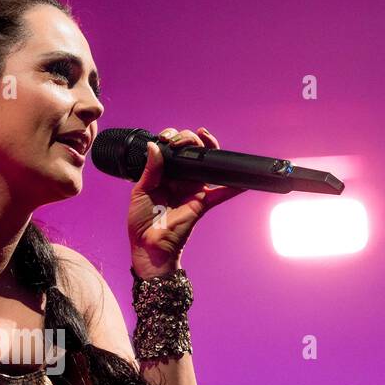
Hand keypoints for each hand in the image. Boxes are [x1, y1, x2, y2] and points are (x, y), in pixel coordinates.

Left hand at [128, 126, 245, 277]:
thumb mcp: (141, 191)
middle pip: (192, 153)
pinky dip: (233, 187)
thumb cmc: (141, 221)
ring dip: (210, 149)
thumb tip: (154, 146)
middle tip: (181, 141)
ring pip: (207, 165)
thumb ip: (151, 169)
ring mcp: (193, 189)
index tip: (167, 138)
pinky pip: (221, 193)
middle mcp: (180, 179)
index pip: (173, 151)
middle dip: (189, 139)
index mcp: (164, 174)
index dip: (173, 139)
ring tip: (205, 138)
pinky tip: (243, 180)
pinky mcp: (202, 202)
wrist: (149, 246)